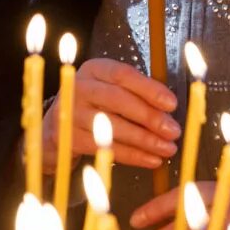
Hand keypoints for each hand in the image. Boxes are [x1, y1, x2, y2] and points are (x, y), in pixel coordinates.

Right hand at [42, 58, 178, 172]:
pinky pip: (106, 148)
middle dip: (149, 116)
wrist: (56, 127)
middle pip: (118, 100)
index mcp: (94, 69)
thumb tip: (168, 110)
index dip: (149, 89)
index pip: (123, 74)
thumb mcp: (111, 90)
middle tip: (173, 130)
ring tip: (168, 148)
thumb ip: (136, 93)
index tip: (172, 104)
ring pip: (112, 126)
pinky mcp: (69, 138)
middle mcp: (79, 87)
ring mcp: (70, 113)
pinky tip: (152, 160)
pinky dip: (132, 156)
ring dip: (144, 139)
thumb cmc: (95, 105)